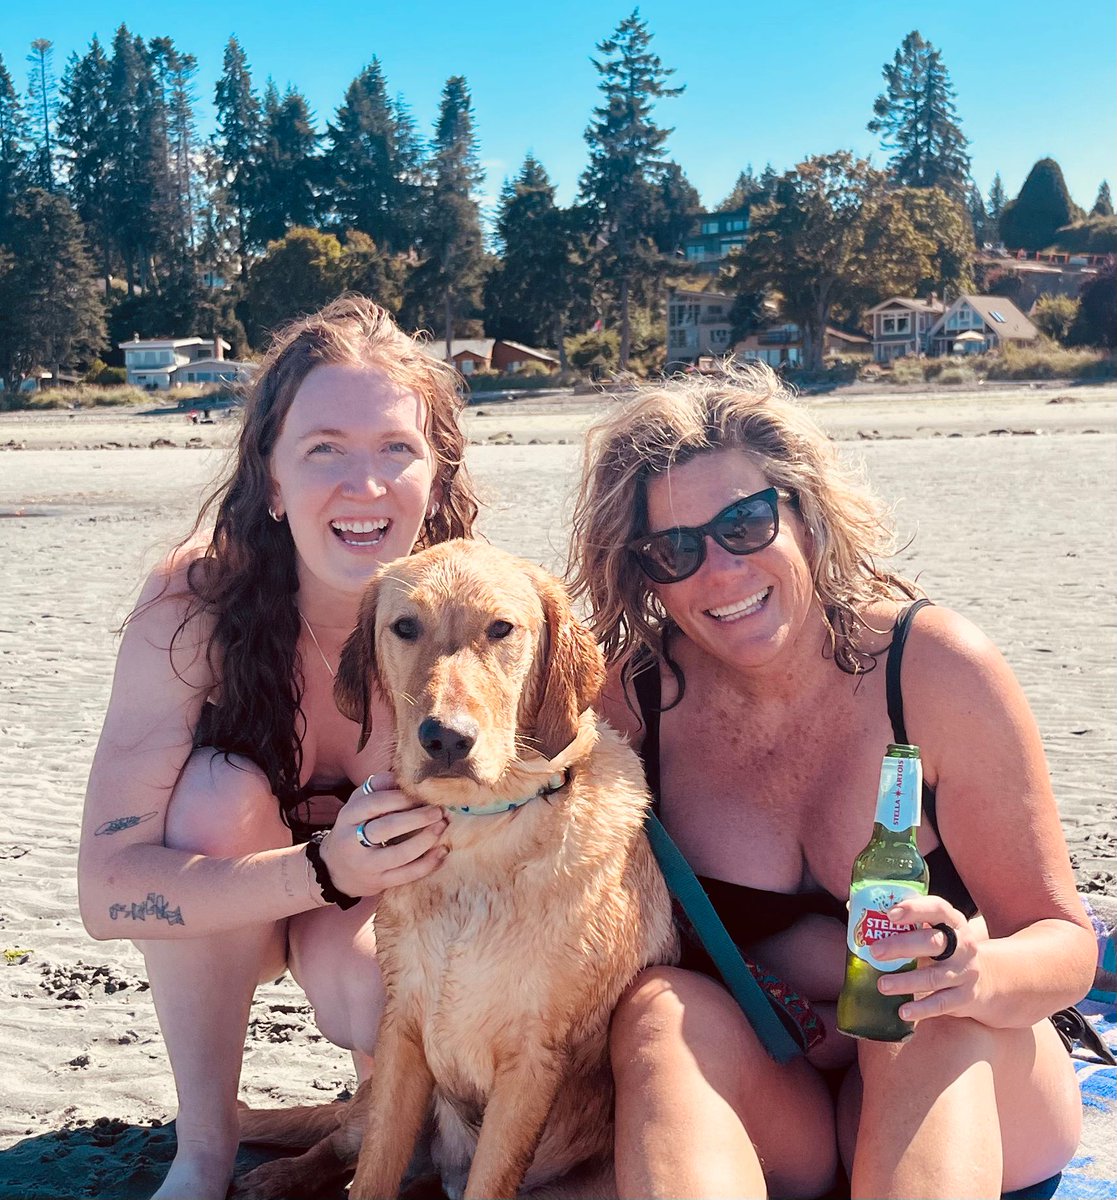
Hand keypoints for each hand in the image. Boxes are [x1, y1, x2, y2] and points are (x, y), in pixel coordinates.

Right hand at [318, 773, 447, 898]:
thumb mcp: (357, 805)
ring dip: (425, 840)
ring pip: (399, 854)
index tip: (421, 794)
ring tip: (442, 826)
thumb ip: (377, 787)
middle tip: (438, 810)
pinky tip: (442, 851)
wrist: (335, 870)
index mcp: (348, 816)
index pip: (374, 803)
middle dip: (417, 817)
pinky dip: (428, 863)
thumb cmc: (353, 829)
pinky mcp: (379, 882)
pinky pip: (407, 874)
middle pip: (387, 827)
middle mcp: (352, 841)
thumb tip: (402, 776)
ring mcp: (366, 865)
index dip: (401, 798)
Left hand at [869, 896, 983, 1022]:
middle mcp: (962, 944)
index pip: (937, 909)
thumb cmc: (941, 947)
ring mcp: (965, 971)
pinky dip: (922, 1008)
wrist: (984, 978)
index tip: (890, 914)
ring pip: (935, 976)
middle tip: (875, 951)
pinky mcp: (964, 996)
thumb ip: (900, 921)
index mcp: (951, 920)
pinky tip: (903, 1011)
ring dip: (906, 981)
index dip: (914, 910)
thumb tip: (854, 907)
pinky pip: (942, 1003)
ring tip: (882, 985)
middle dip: (902, 946)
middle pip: (933, 943)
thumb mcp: (931, 929)